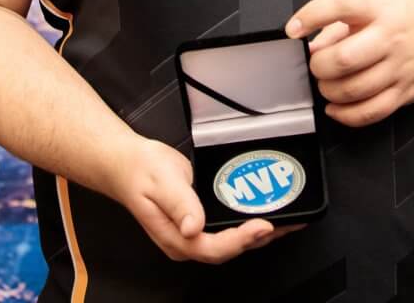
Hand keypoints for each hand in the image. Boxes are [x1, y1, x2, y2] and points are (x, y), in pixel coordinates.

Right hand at [105, 135, 301, 261]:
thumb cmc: (139, 171)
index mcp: (175, 238)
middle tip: (287, 223)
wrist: (126, 164)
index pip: (214, 247)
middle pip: (229, 250)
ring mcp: (192, 233)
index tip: (263, 225)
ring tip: (286, 220)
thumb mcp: (161, 182)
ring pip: (231, 242)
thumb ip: (179, 203)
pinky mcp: (198, 222)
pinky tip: (264, 212)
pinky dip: (248, 223)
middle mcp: (185, 241)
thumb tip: (193, 226)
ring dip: (259, 234)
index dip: (242, 240)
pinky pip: (227, 228)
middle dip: (259, 239)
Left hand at [286, 0, 413, 127]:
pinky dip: (346, 115)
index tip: (293, 29)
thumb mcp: (374, 2)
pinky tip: (335, 108)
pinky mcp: (406, 92)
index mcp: (378, 9)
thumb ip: (340, 23)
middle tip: (318, 65)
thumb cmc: (406, 13)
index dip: (312, 16)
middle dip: (320, 66)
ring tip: (327, 84)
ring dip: (329, 91)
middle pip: (344, 59)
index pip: (341, 6)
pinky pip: (371, 112)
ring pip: (354, 90)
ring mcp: (400, 68)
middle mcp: (390, 38)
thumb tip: (312, 48)